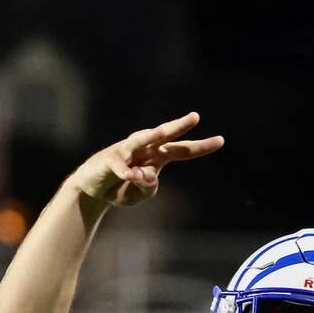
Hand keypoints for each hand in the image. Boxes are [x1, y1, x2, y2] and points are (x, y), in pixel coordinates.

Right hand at [71, 111, 223, 207]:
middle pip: (164, 136)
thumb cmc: (121, 188)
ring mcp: (126, 152)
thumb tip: (149, 175)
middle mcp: (144, 149)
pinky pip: (119, 165)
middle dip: (178, 126)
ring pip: (141, 140)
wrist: (93, 190)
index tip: (220, 140)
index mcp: (157, 157)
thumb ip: (149, 187)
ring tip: (162, 132)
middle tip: (194, 117)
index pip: (183, 151)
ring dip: (151, 135)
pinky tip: (129, 176)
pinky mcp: (109, 160)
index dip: (201, 147)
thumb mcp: (141, 194)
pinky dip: (125, 171)